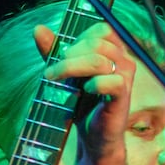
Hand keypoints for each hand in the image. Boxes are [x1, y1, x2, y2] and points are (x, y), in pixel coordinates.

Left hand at [37, 22, 134, 158]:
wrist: (92, 135)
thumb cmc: (82, 102)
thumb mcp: (64, 73)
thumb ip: (53, 51)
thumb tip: (38, 29)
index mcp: (113, 50)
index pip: (101, 29)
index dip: (79, 38)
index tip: (62, 55)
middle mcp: (124, 60)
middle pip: (98, 43)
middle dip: (69, 55)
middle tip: (51, 72)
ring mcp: (126, 78)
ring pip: (100, 61)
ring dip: (72, 68)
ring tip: (57, 79)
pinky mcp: (124, 96)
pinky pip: (112, 82)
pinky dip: (95, 84)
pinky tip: (85, 90)